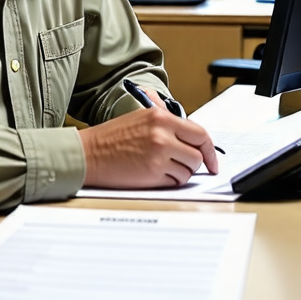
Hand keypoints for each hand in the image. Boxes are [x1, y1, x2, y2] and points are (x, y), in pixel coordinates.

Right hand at [78, 106, 218, 188]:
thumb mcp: (140, 118)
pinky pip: (174, 182)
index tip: (212, 160)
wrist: (89, 153)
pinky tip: (152, 174)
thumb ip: (166, 122)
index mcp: (161, 116)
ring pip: (188, 171)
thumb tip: (191, 135)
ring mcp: (158, 154)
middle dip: (193, 164)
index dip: (210, 150)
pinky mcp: (153, 173)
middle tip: (181, 166)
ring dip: (179, 173)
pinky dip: (168, 182)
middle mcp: (162, 133)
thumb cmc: (111, 138)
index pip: (200, 133)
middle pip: (197, 155)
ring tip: (159, 168)